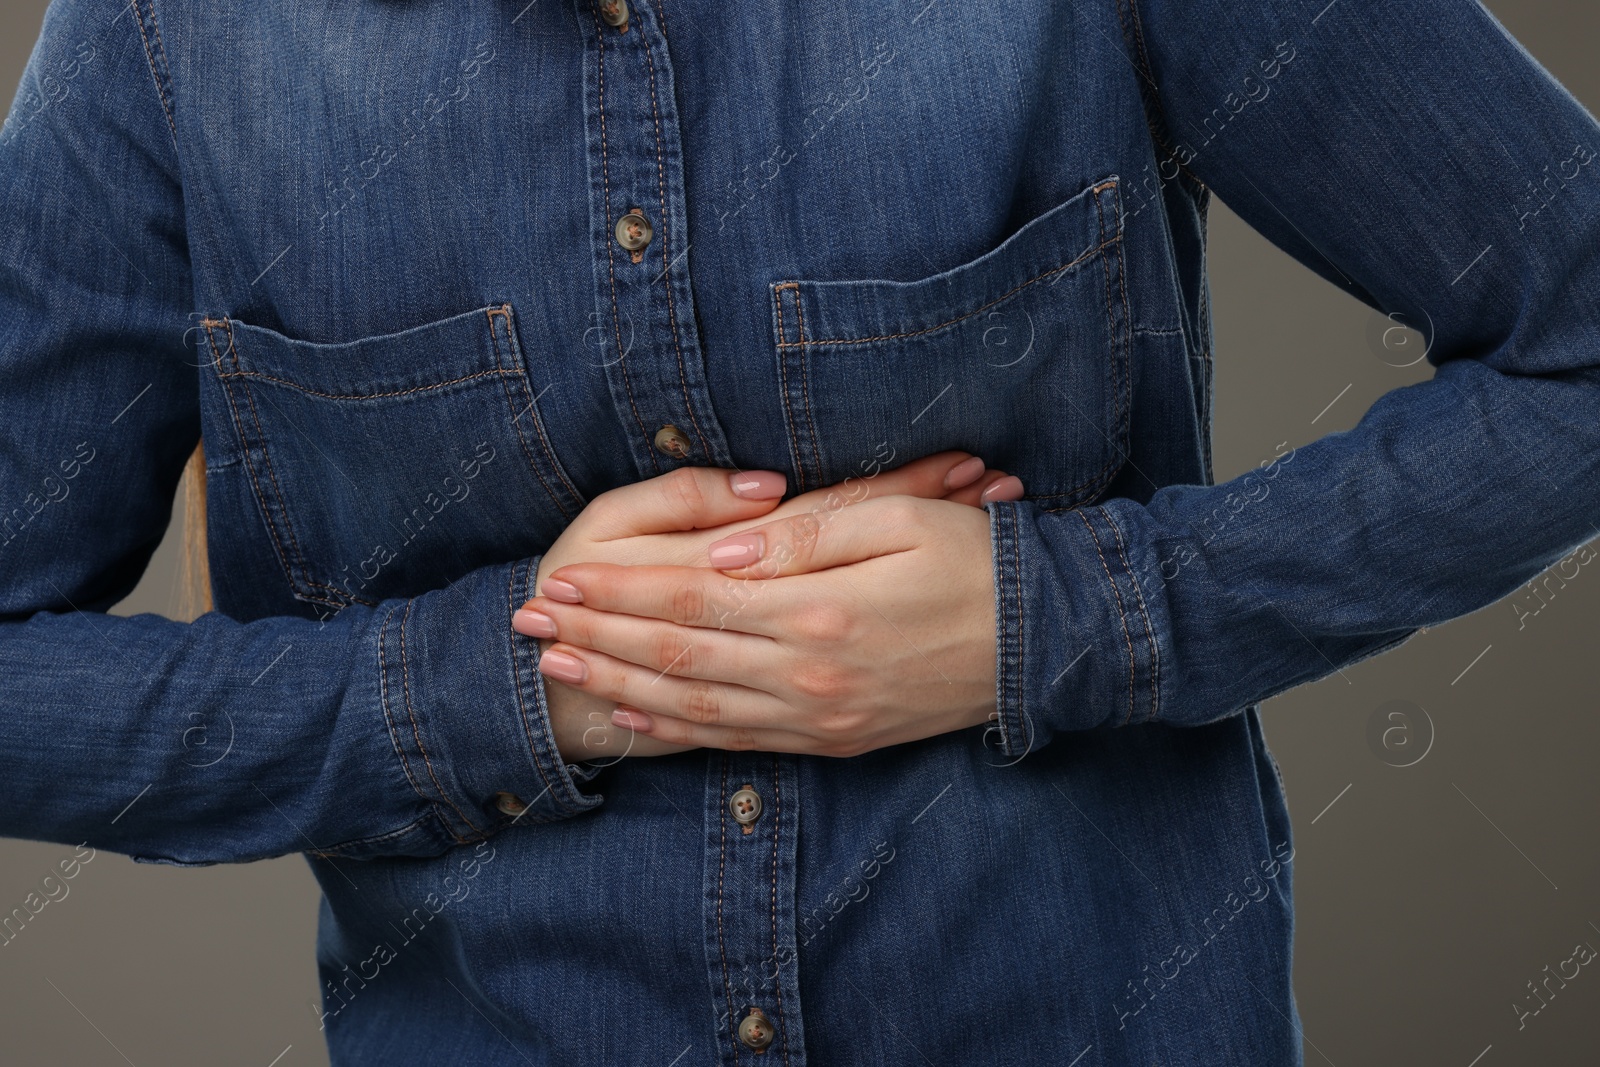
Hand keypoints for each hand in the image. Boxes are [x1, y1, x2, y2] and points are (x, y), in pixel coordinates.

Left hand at [519, 492, 1001, 756]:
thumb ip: (805, 538)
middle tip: (531, 622)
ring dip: (621, 686)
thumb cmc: (976, 564)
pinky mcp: (834, 739)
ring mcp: (820, 718)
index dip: (619, 593)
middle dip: (598, 638)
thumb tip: (721, 556)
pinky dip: (680, 731)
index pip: (691, 602)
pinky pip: (740, 740)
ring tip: (561, 669)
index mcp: (819, 614)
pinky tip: (638, 717)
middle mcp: (809, 677)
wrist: (1043, 646)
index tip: (562, 578)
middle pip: (678, 658)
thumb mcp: (901, 521)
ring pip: (697, 707)